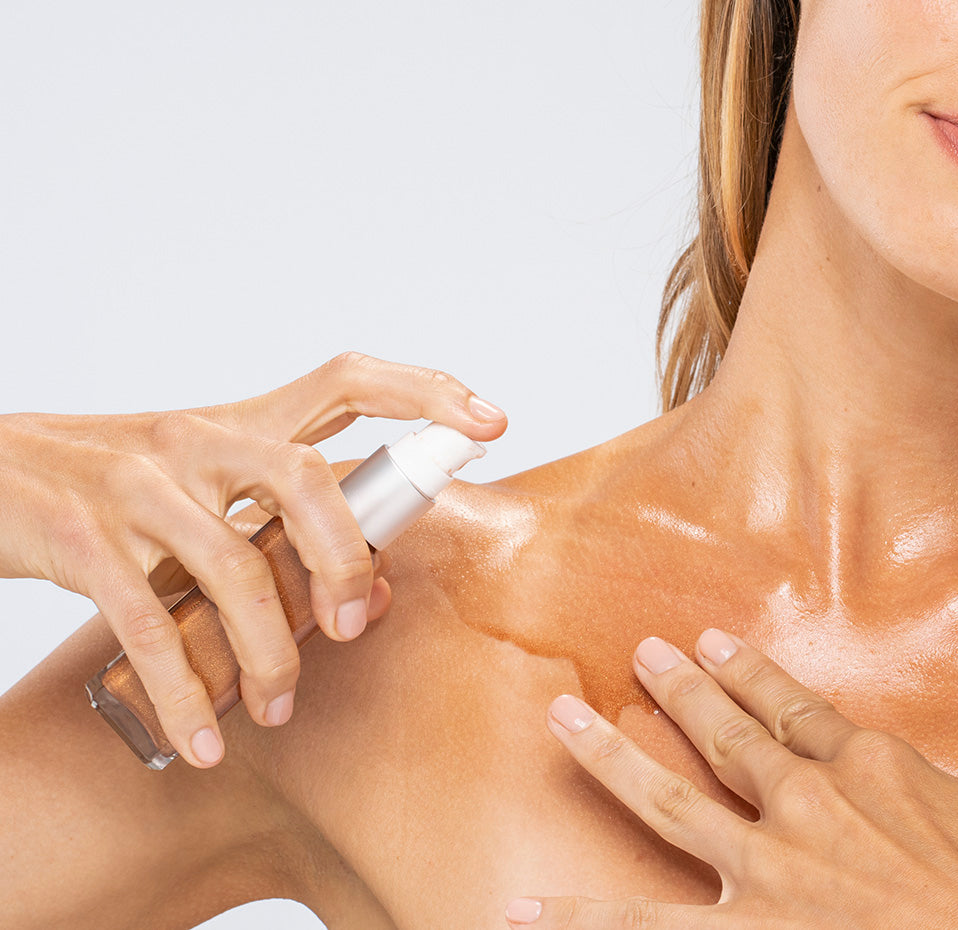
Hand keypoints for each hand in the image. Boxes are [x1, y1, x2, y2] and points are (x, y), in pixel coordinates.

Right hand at [0, 352, 505, 766]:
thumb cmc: (121, 485)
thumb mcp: (206, 481)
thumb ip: (283, 522)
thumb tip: (373, 587)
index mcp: (239, 423)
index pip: (347, 382)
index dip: (424, 392)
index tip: (490, 421)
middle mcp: (197, 441)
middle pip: (307, 479)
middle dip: (350, 559)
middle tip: (356, 625)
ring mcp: (140, 487)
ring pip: (238, 567)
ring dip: (271, 654)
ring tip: (278, 705)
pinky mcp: (83, 541)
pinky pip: (155, 629)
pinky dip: (189, 694)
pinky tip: (207, 739)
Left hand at [507, 630, 957, 927]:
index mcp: (870, 770)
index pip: (796, 708)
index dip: (751, 672)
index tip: (716, 640)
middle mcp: (807, 806)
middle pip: (728, 736)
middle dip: (682, 691)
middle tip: (643, 654)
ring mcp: (768, 868)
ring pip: (669, 800)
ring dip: (610, 756)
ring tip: (562, 719)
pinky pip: (645, 927)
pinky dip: (582, 918)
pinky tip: (526, 908)